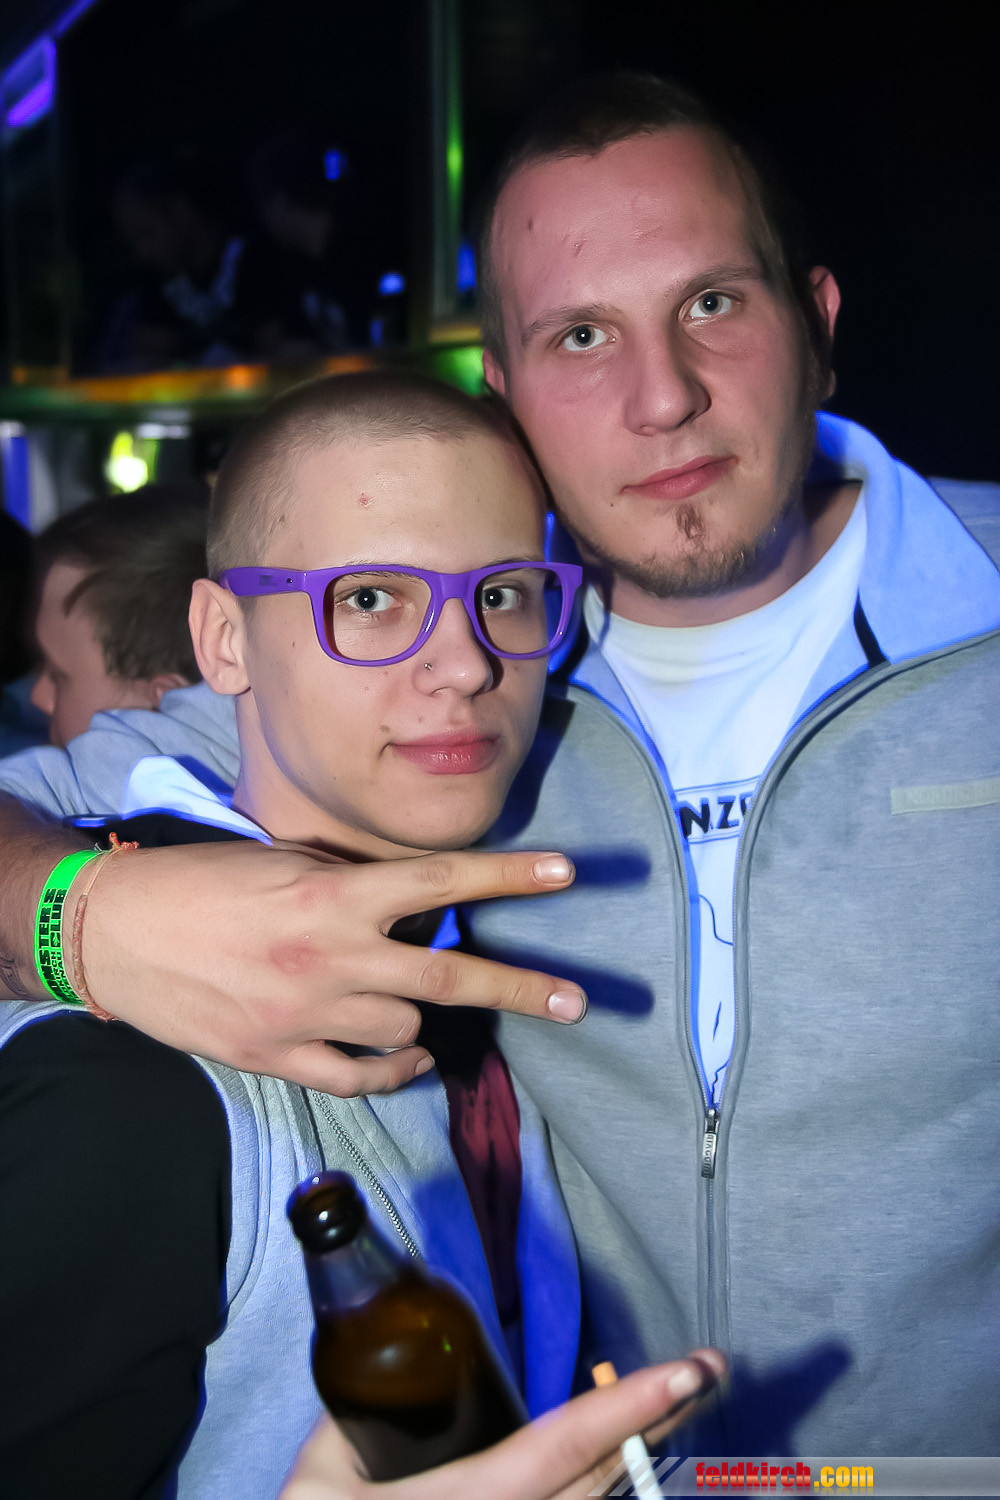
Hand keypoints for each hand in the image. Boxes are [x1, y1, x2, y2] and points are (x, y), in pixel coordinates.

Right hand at [78, 840, 585, 1093]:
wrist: (118, 931)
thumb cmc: (203, 883)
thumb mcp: (286, 864)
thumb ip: (354, 886)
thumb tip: (412, 908)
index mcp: (337, 898)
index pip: (443, 881)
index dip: (509, 875)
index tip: (568, 871)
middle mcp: (333, 958)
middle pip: (449, 980)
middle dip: (520, 988)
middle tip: (578, 1002)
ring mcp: (308, 1014)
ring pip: (405, 1032)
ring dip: (418, 1017)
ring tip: (402, 998)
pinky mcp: (278, 1057)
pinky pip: (359, 1078)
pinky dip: (392, 1072)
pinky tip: (408, 1062)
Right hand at [280, 1352, 724, 1498]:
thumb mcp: (316, 1483)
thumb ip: (348, 1423)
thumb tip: (375, 1375)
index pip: (564, 1444)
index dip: (630, 1406)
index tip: (689, 1371)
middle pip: (604, 1478)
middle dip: (662, 1421)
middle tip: (707, 1370)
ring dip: (641, 1458)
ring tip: (678, 1406)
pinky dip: (603, 1489)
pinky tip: (623, 1466)